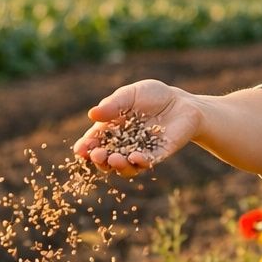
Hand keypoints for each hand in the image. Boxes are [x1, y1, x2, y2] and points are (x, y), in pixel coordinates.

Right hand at [72, 79, 200, 176]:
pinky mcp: (158, 154)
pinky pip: (147, 162)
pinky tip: (136, 157)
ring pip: (125, 166)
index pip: (95, 142)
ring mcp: (140, 152)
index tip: (80, 150)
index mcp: (111, 130)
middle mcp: (123, 145)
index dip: (86, 147)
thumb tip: (92, 114)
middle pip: (106, 159)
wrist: (181, 102)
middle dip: (100, 160)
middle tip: (97, 156)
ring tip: (115, 159)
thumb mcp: (130, 95)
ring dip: (118, 166)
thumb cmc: (152, 96)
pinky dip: (140, 162)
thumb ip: (113, 104)